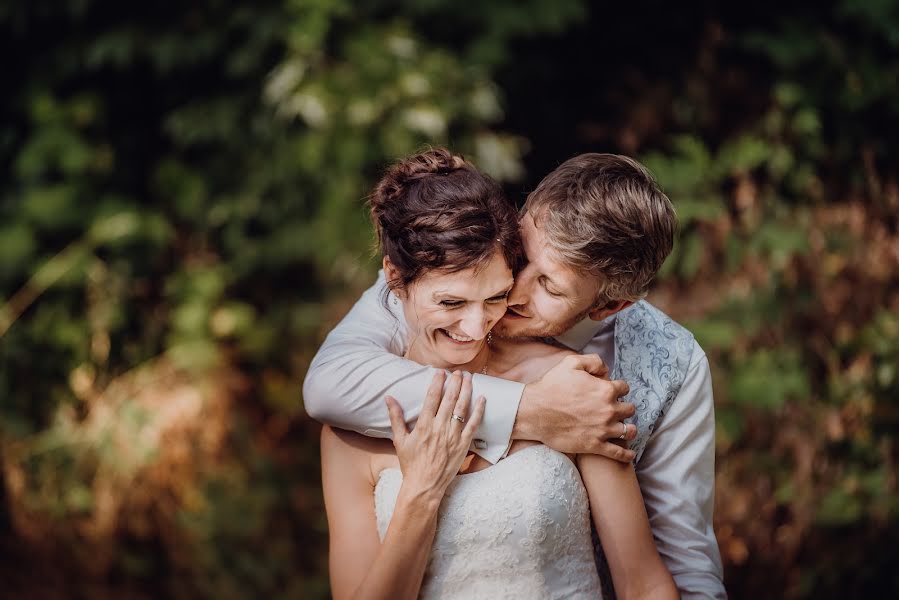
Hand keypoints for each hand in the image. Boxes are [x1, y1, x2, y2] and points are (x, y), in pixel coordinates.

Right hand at [385, 370, 485, 497]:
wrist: (424, 487)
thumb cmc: (410, 464)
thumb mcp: (399, 440)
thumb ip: (395, 417)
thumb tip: (389, 398)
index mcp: (424, 425)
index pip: (432, 397)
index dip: (437, 382)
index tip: (440, 372)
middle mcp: (439, 428)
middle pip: (449, 399)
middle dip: (455, 382)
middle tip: (459, 371)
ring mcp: (453, 436)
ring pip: (462, 408)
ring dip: (467, 391)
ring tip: (469, 378)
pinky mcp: (463, 445)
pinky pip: (474, 425)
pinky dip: (479, 411)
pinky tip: (483, 399)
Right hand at [513, 354, 636, 461]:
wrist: (534, 412)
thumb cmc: (551, 386)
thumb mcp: (571, 363)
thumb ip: (593, 361)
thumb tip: (606, 370)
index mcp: (605, 390)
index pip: (624, 388)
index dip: (618, 388)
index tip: (612, 392)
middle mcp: (608, 410)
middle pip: (629, 409)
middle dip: (623, 407)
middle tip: (614, 409)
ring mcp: (603, 430)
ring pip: (629, 430)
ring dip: (628, 428)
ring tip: (625, 428)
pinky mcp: (595, 446)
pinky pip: (618, 452)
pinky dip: (626, 453)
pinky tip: (629, 453)